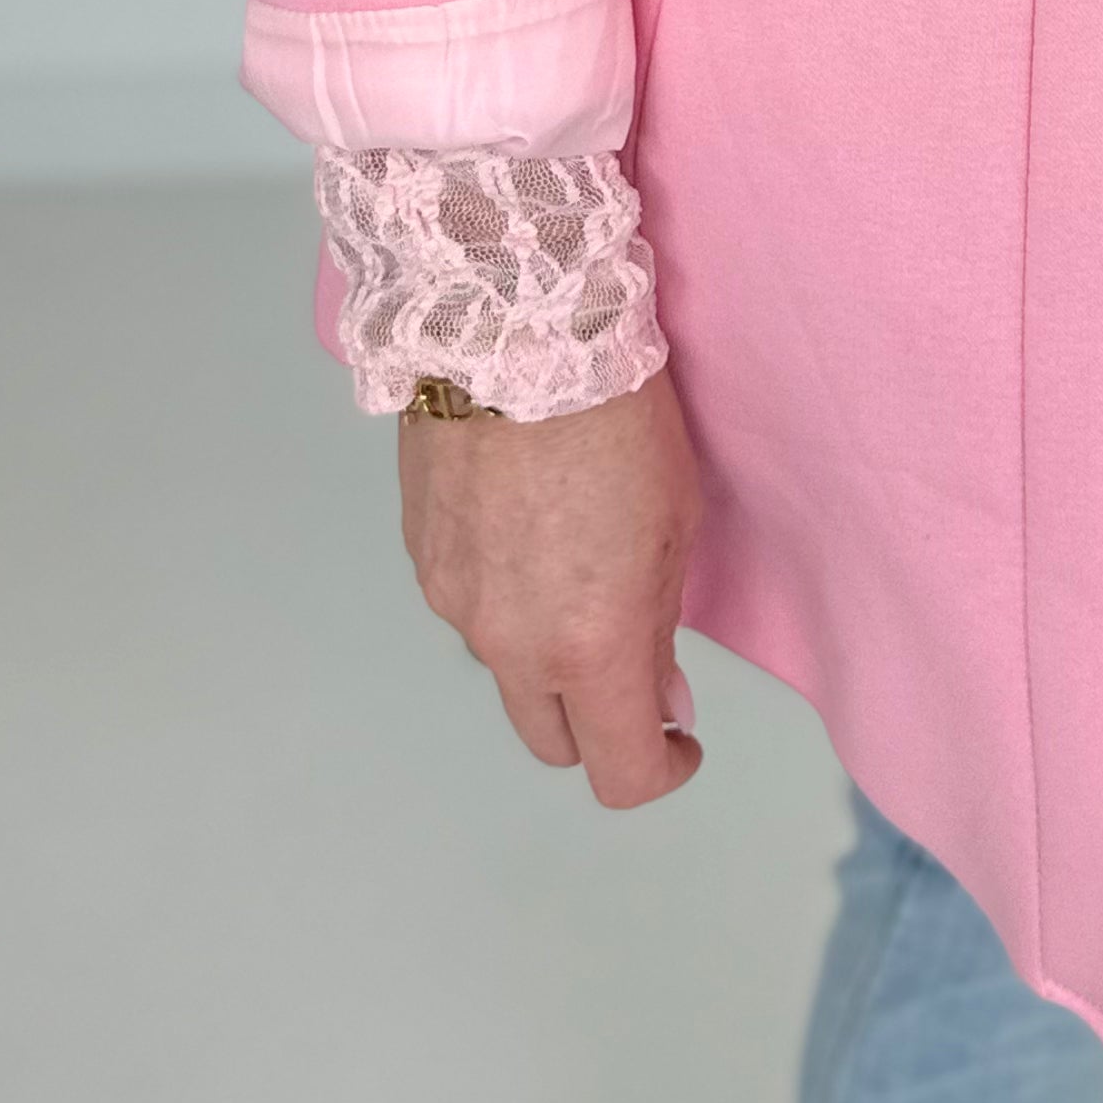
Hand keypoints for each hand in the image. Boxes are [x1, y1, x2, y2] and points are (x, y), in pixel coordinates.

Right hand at [396, 368, 704, 805]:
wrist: (511, 332)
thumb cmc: (618, 418)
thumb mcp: (675, 523)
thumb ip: (660, 625)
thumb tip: (661, 693)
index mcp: (591, 645)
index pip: (619, 770)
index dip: (660, 768)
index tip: (682, 736)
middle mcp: (513, 645)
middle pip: (552, 741)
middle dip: (598, 723)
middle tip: (634, 667)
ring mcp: (455, 606)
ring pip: (506, 669)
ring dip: (545, 656)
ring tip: (576, 571)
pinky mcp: (421, 559)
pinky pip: (468, 609)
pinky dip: (504, 601)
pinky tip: (525, 533)